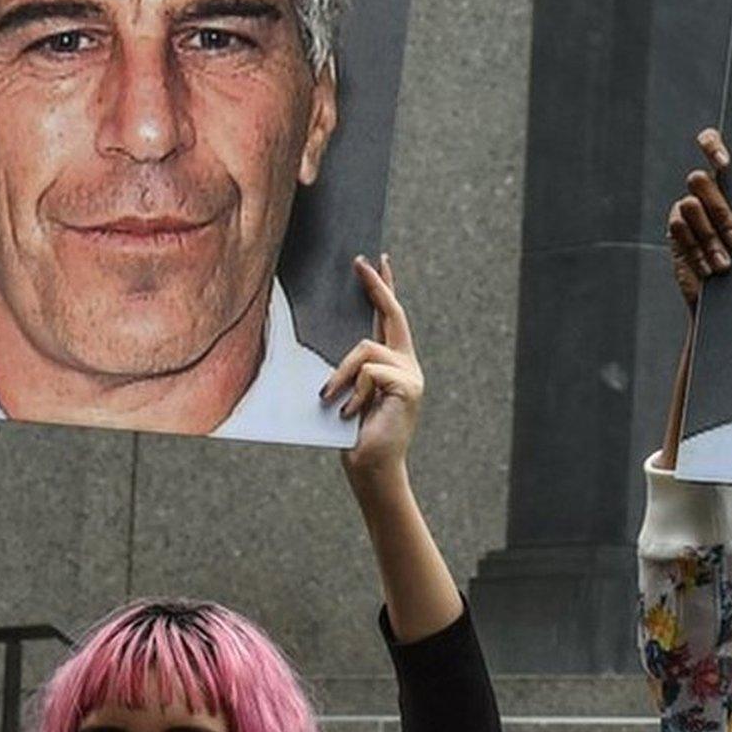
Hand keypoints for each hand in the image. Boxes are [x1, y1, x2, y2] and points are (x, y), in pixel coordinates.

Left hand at [325, 255, 421, 480]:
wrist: (371, 470)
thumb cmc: (352, 435)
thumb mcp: (344, 392)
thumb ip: (346, 368)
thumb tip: (321, 341)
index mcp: (392, 363)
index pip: (389, 317)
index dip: (383, 288)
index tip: (376, 262)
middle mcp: (406, 364)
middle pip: (392, 314)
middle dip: (375, 286)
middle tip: (360, 262)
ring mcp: (411, 375)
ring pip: (366, 349)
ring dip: (341, 374)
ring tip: (330, 399)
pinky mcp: (408, 387)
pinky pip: (370, 372)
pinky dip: (352, 392)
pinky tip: (349, 413)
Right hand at [665, 128, 731, 307]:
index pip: (711, 144)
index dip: (712, 145)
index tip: (725, 163)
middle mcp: (705, 191)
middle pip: (699, 180)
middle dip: (720, 212)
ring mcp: (687, 211)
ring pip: (690, 206)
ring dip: (709, 236)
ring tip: (724, 263)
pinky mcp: (675, 233)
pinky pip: (679, 230)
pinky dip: (696, 251)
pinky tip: (709, 269)